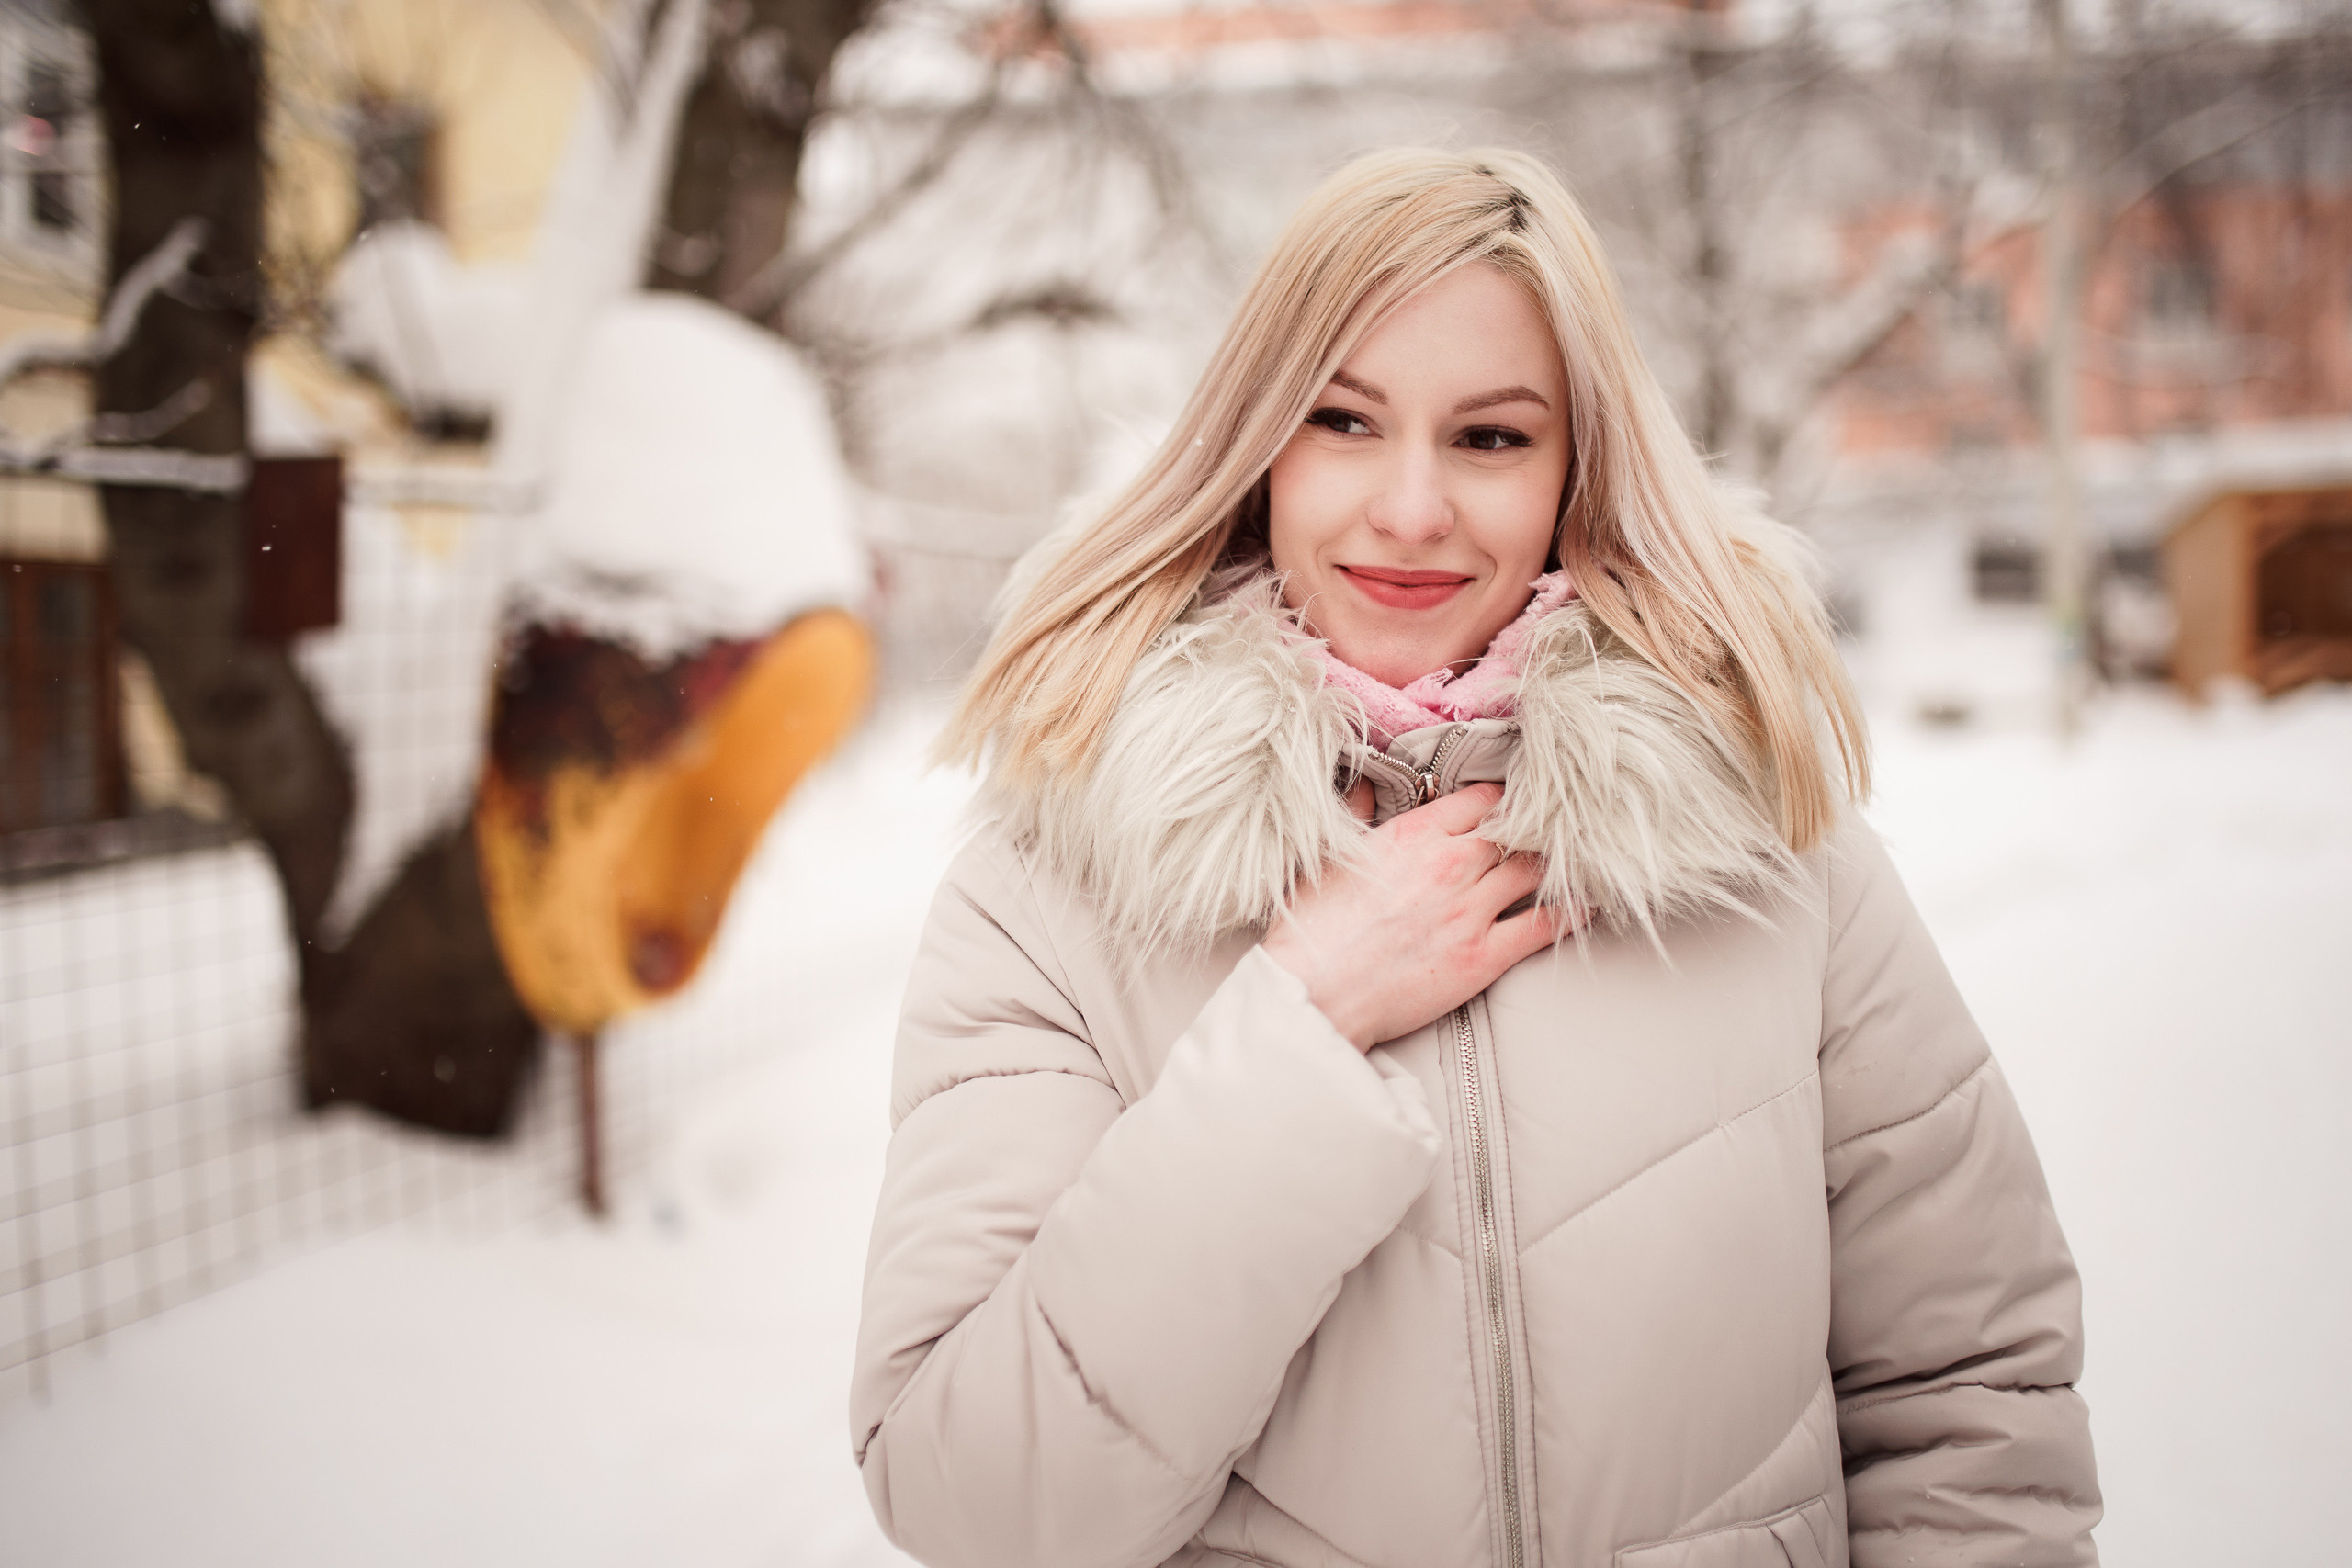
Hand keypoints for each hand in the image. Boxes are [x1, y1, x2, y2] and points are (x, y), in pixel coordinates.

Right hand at [1261, 782, 1563, 1049]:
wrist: (1313, 994)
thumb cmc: (1310, 930)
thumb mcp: (1325, 856)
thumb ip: (1352, 812)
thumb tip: (1363, 781)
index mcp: (1412, 834)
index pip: (1481, 799)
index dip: (1500, 800)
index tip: (1511, 805)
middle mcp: (1449, 864)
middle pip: (1515, 831)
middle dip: (1533, 829)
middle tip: (1552, 831)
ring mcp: (1470, 910)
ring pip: (1536, 870)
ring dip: (1556, 863)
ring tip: (1575, 859)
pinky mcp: (1483, 957)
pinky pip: (1544, 925)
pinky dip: (1572, 911)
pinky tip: (1589, 902)